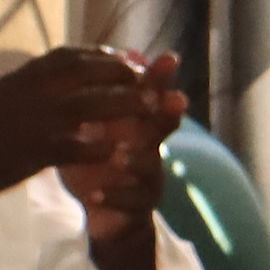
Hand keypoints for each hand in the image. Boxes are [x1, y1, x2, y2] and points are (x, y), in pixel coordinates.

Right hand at [0, 45, 181, 224]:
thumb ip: (24, 91)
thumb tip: (41, 85)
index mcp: (24, 76)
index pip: (74, 56)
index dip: (107, 58)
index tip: (128, 62)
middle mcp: (33, 89)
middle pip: (92, 72)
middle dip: (126, 76)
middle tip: (151, 85)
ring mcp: (35, 118)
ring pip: (94, 103)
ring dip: (127, 105)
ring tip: (152, 112)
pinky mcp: (33, 149)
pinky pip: (78, 145)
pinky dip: (102, 148)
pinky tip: (120, 154)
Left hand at [56, 49, 181, 250]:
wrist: (109, 213)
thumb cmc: (101, 162)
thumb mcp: (96, 127)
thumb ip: (97, 97)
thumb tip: (98, 55)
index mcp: (140, 123)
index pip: (152, 95)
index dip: (162, 78)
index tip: (169, 58)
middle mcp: (151, 147)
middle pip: (163, 127)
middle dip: (168, 113)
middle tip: (175, 99)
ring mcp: (149, 177)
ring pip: (148, 167)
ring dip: (135, 160)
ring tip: (118, 157)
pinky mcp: (139, 206)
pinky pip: (130, 202)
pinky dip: (113, 197)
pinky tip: (95, 195)